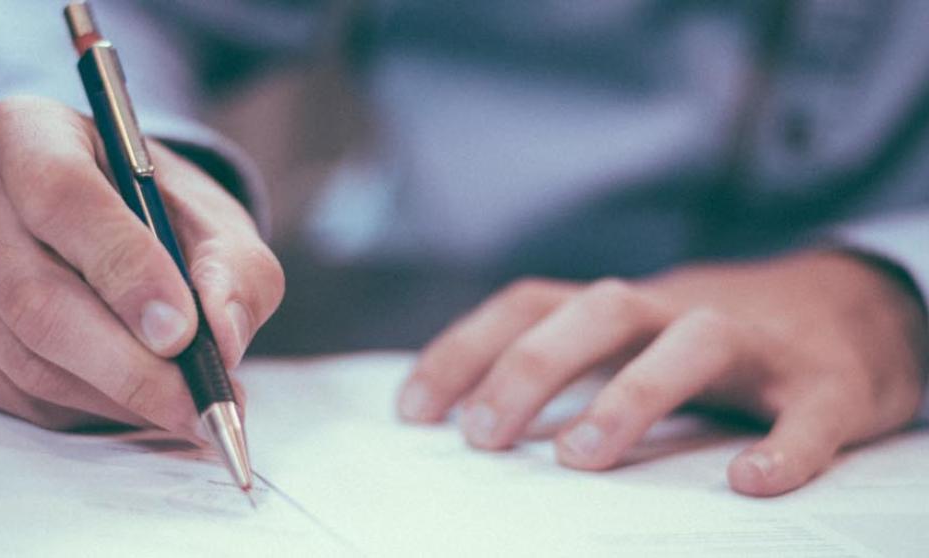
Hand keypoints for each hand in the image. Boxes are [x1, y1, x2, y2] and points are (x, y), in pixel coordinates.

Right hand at [0, 96, 282, 435]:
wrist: (113, 234)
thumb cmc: (164, 219)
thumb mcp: (217, 226)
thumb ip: (234, 272)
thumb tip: (222, 336)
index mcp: (29, 135)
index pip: (62, 198)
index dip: (125, 271)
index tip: (182, 331)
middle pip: (36, 298)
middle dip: (130, 365)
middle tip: (197, 401)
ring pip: (26, 360)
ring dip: (117, 398)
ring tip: (185, 408)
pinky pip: (13, 395)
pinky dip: (86, 410)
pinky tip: (134, 402)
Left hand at [397, 251, 926, 495]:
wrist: (858, 308)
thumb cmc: (720, 339)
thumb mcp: (636, 336)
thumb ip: (572, 361)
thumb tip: (473, 414)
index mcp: (628, 308)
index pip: (531, 304)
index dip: (466, 349)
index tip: (413, 411)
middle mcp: (682, 310)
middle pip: (601, 310)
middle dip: (532, 366)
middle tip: (482, 436)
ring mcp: (760, 342)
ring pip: (696, 342)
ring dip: (633, 394)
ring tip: (579, 457)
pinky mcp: (831, 382)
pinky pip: (811, 411)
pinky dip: (785, 446)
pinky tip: (751, 483)